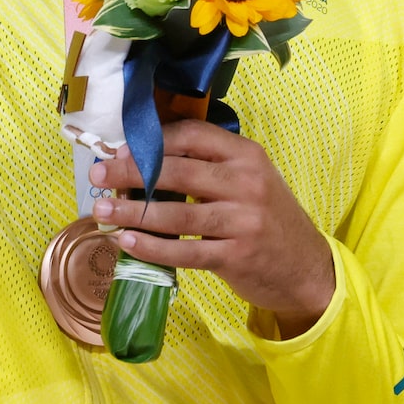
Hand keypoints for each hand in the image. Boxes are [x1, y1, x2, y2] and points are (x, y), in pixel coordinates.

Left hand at [92, 120, 335, 335]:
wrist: (305, 267)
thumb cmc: (267, 217)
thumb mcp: (250, 179)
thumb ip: (210, 166)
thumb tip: (144, 157)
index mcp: (247, 156)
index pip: (192, 136)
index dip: (152, 141)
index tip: (120, 148)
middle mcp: (247, 184)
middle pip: (177, 171)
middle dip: (131, 172)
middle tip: (99, 174)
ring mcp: (242, 222)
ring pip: (175, 214)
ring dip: (132, 212)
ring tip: (101, 210)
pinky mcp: (235, 258)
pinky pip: (184, 252)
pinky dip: (151, 247)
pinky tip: (126, 241)